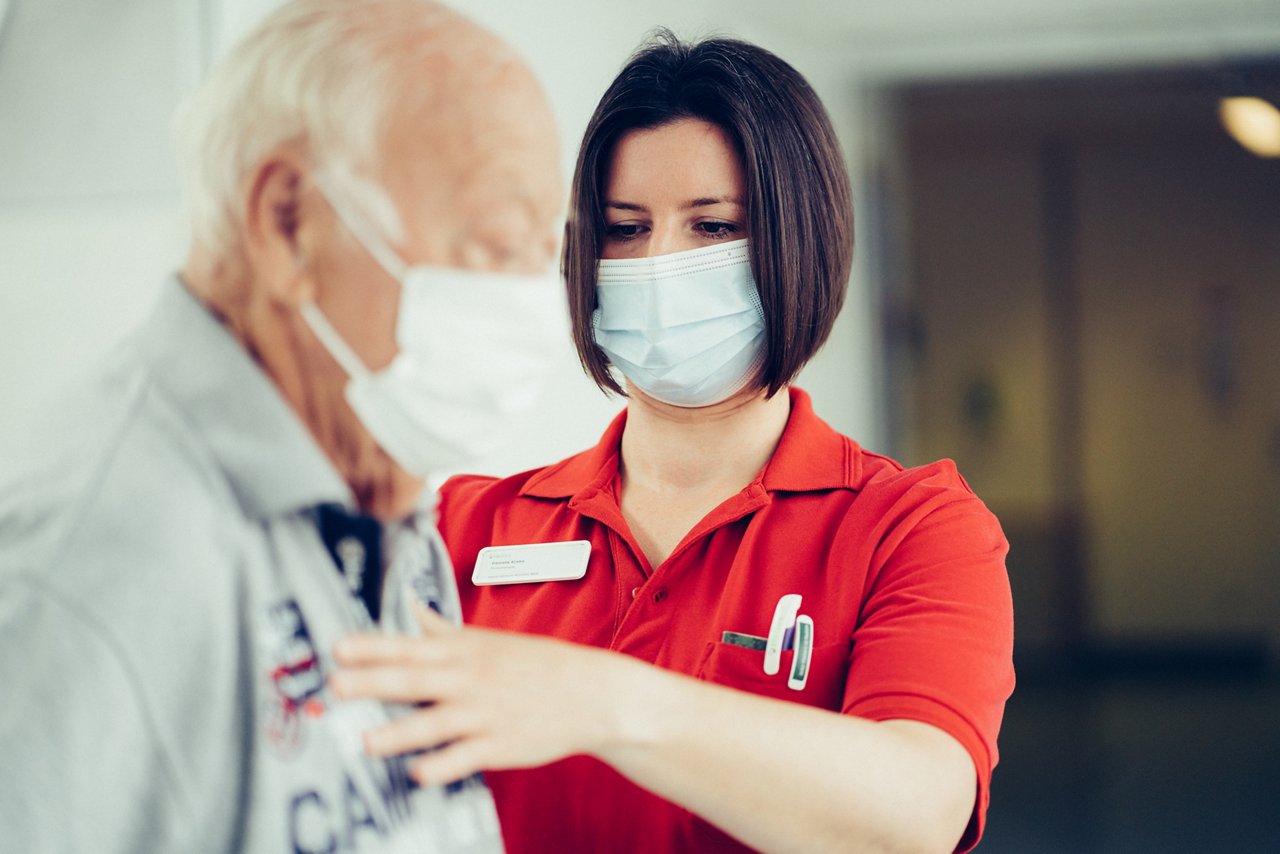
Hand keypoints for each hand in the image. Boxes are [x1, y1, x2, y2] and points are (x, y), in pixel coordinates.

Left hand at [329, 605, 634, 784]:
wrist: (592, 694)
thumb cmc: (536, 665)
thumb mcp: (488, 642)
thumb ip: (441, 630)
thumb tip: (407, 606)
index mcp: (464, 651)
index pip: (410, 645)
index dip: (372, 646)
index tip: (337, 647)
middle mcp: (470, 679)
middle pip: (415, 679)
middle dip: (373, 682)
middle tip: (335, 686)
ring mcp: (485, 713)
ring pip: (436, 722)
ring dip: (399, 732)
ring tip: (365, 742)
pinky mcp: (500, 746)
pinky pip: (465, 757)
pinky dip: (443, 765)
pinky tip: (418, 773)